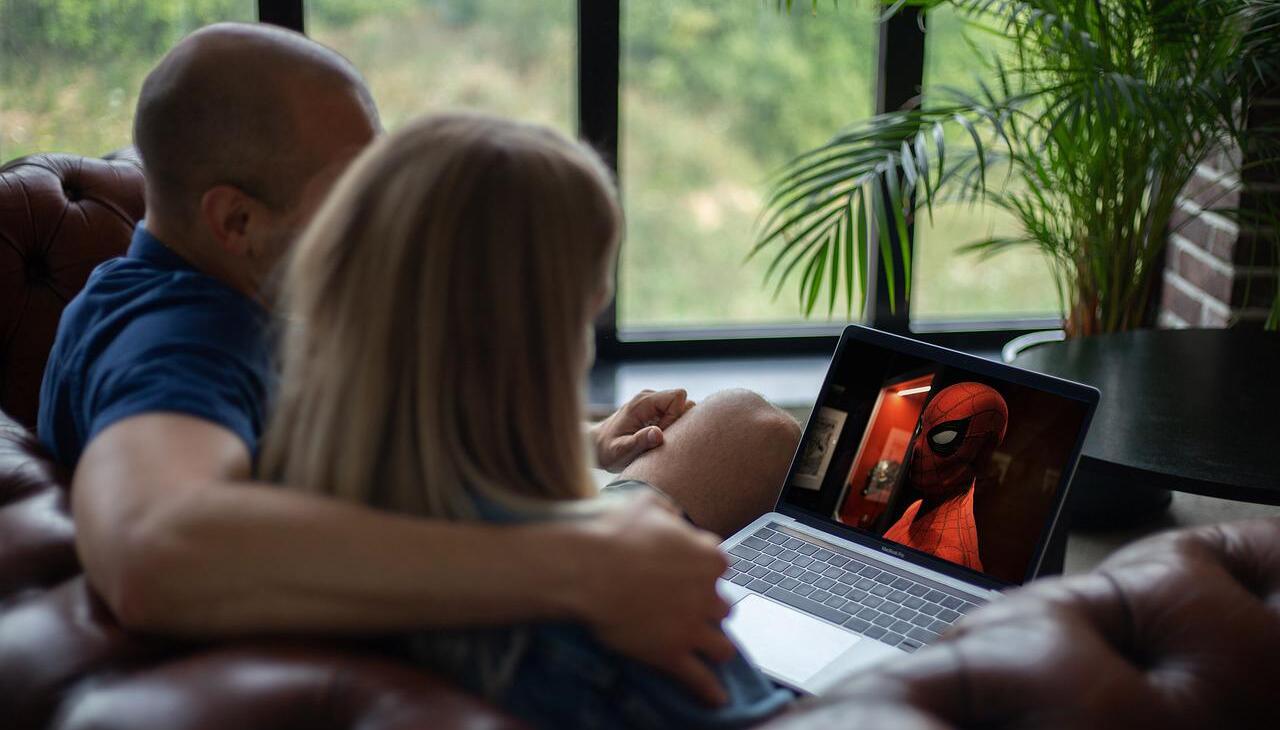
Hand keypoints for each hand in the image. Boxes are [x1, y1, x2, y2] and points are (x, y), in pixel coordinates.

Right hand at [576, 492, 734, 705]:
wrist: (583, 566)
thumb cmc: (610, 530)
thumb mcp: (645, 503)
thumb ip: (667, 513)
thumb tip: (672, 517)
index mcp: (706, 555)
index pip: (719, 565)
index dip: (703, 571)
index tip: (690, 574)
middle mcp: (707, 593)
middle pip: (723, 607)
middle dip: (710, 609)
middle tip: (691, 610)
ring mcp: (691, 626)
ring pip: (721, 646)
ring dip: (716, 648)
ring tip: (710, 652)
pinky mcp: (671, 653)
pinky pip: (699, 679)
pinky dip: (709, 691)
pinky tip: (716, 699)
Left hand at [590, 389, 694, 471]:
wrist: (596, 445)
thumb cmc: (606, 450)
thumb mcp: (620, 451)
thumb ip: (639, 441)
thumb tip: (658, 434)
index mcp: (642, 402)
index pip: (677, 397)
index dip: (676, 417)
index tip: (661, 434)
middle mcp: (649, 398)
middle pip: (683, 401)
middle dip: (679, 423)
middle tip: (660, 439)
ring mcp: (653, 404)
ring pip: (682, 408)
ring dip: (676, 427)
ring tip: (657, 440)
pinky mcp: (655, 411)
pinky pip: (676, 415)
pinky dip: (672, 428)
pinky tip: (656, 439)